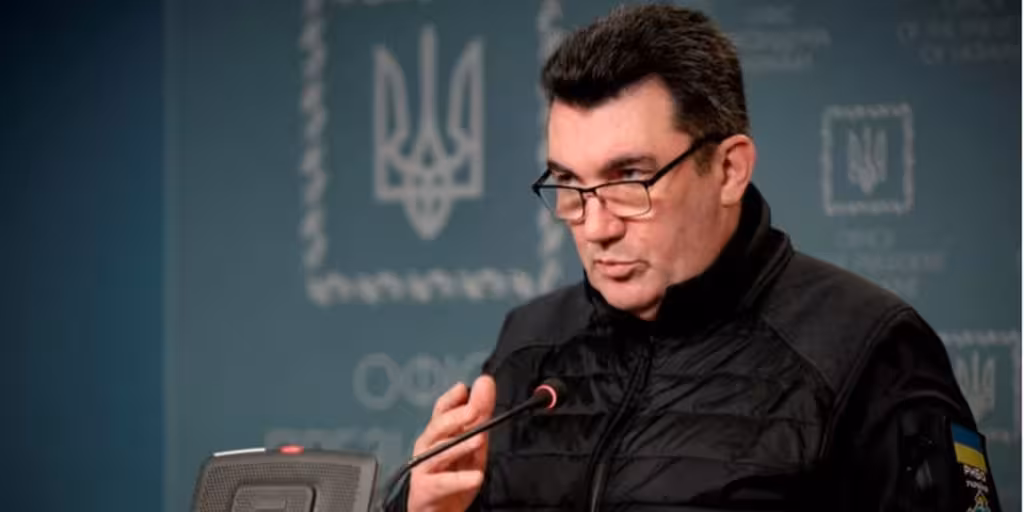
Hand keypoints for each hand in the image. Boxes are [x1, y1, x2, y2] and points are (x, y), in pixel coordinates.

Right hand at [407, 375, 496, 511]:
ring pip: (440, 453)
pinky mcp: (426, 489)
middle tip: (475, 410)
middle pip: (439, 427)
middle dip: (457, 417)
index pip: (442, 410)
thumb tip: (485, 385)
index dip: (452, 398)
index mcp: (438, 434)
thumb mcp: (472, 447)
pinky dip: (459, 480)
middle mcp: (427, 447)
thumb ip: (480, 417)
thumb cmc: (452, 477)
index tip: (466, 388)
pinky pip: (443, 483)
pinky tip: (475, 477)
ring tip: (478, 439)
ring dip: (460, 445)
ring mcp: (424, 468)